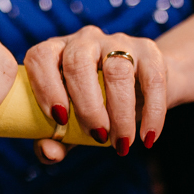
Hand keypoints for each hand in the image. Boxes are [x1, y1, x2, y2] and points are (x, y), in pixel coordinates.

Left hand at [24, 26, 166, 163]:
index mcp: (56, 52)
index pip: (40, 57)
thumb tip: (50, 153)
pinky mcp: (149, 51)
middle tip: (97, 137)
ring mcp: (117, 41)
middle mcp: (84, 40)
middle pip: (78, 63)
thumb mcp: (72, 125)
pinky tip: (148, 136)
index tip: (60, 119)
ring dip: (119, 112)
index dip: (46, 87)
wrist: (143, 89)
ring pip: (117, 70)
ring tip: (121, 142)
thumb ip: (54, 140)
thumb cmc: (96, 108)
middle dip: (87, 106)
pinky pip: (152, 79)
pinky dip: (152, 112)